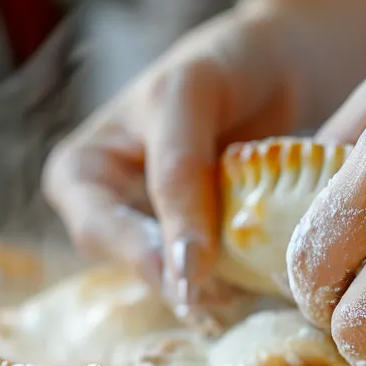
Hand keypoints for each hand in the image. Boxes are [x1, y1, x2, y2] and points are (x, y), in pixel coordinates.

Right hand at [42, 0, 302, 316]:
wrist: (285, 60)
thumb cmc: (221, 63)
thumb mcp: (184, 98)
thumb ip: (177, 172)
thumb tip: (183, 267)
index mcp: (80, 173)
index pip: (99, 229)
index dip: (141, 255)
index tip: (191, 279)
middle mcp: (111, 212)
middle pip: (134, 265)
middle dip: (180, 282)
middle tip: (224, 304)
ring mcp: (160, 234)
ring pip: (177, 281)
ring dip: (215, 292)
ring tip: (252, 295)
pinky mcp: (208, 250)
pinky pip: (217, 279)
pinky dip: (243, 283)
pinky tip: (270, 283)